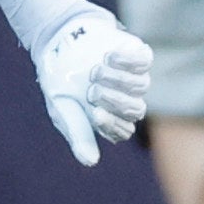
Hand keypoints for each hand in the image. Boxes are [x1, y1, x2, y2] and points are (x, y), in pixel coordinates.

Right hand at [27, 1, 152, 165]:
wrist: (59, 41)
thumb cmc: (61, 79)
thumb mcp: (63, 108)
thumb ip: (78, 133)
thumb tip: (91, 162)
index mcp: (109, 119)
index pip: (123, 130)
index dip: (111, 124)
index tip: (94, 112)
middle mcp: (126, 100)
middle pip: (135, 110)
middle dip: (113, 101)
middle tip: (91, 91)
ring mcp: (134, 78)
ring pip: (141, 86)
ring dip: (117, 79)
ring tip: (95, 70)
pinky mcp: (137, 55)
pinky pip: (144, 62)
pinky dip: (128, 60)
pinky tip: (108, 56)